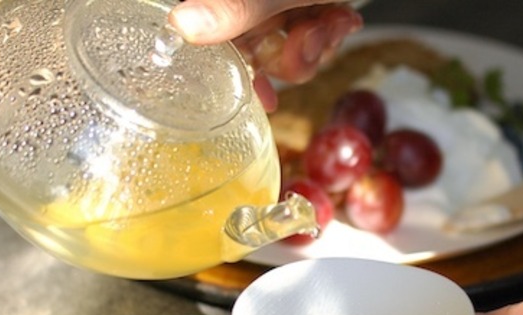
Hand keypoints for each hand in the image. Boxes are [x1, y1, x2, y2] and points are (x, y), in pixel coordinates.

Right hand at [169, 1, 362, 110]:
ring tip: (334, 21)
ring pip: (288, 49)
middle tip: (312, 37)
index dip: (240, 71)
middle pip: (256, 51)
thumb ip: (233, 7)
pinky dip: (330, 32)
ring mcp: (279, 2)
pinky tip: (342, 18)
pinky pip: (312, 37)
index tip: (264, 98)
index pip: (215, 34)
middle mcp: (249, 0)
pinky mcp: (306, 3)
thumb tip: (180, 26)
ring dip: (319, 45)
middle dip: (293, 56)